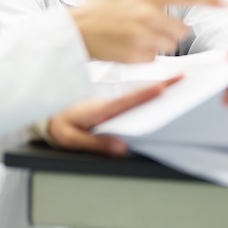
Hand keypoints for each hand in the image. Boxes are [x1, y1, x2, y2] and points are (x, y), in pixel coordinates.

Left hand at [46, 77, 181, 155]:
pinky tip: (158, 93)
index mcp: (100, 110)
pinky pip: (131, 100)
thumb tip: (122, 148)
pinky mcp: (110, 106)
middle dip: (161, 86)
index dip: (146, 94)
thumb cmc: (59, 126)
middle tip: (182, 79)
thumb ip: (96, 144)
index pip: (128, 101)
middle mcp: (108, 104)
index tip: (165, 87)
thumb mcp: (72, 139)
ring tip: (177, 83)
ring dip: (156, 89)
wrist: (46, 116)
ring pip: (136, 96)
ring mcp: (109, 104)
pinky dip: (146, 95)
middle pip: (139, 95)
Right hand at [70, 0, 226, 62]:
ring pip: (170, 45)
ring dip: (159, 44)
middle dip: (172, 31)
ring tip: (137, 38)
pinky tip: (128, 48)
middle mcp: (147, 14)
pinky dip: (145, 55)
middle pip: (181, 29)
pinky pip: (154, 58)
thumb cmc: (98, 9)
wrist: (75, 31)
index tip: (227, 3)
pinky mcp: (136, 55)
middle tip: (151, 29)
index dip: (208, 0)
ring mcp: (142, 36)